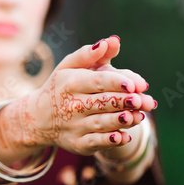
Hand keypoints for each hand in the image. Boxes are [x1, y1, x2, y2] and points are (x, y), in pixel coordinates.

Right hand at [2, 35, 156, 155]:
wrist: (38, 118)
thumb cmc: (61, 87)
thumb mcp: (69, 67)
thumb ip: (90, 54)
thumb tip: (112, 41)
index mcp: (71, 82)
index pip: (98, 81)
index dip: (116, 82)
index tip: (134, 85)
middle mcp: (71, 104)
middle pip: (103, 102)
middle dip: (125, 102)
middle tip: (145, 101)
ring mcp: (74, 125)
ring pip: (102, 123)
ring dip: (122, 121)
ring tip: (139, 116)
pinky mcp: (77, 143)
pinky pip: (95, 142)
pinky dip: (110, 141)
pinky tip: (124, 136)